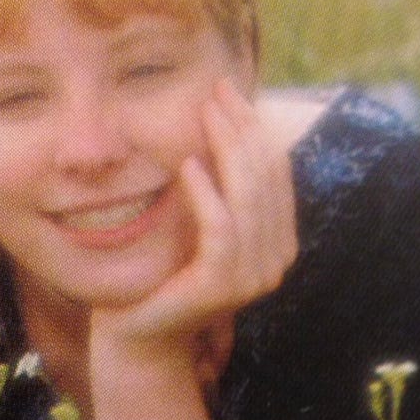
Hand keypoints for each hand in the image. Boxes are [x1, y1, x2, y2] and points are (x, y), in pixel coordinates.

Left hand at [93, 78, 297, 346]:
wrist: (141, 328)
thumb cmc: (166, 268)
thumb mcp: (199, 218)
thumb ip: (222, 185)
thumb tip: (225, 120)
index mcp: (279, 240)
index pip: (276, 171)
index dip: (255, 127)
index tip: (230, 90)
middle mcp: (277, 259)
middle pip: (266, 178)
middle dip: (243, 127)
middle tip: (218, 90)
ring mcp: (254, 276)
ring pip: (248, 198)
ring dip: (227, 149)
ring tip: (205, 114)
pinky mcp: (222, 286)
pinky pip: (221, 230)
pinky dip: (207, 194)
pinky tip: (188, 166)